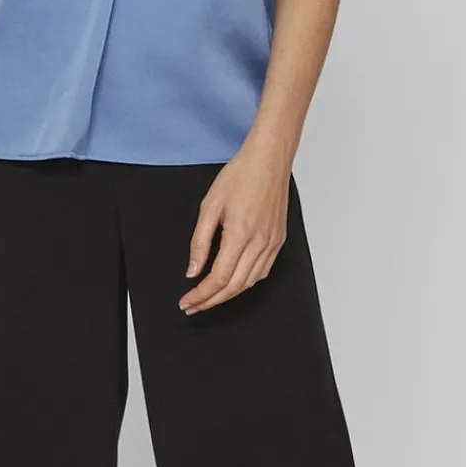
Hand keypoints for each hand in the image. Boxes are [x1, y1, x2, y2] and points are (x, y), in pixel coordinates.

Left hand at [180, 139, 289, 314]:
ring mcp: (272, 243)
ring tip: (209, 298)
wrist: (269, 160)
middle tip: (194, 306)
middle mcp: (259, 243)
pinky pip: (263, 271)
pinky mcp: (278, 240)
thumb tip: (193, 271)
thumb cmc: (240, 176)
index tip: (187, 301)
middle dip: (211, 301)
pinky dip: (246, 283)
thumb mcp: (209, 206)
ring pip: (250, 282)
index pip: (218, 278)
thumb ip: (199, 242)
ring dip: (228, 295)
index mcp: (239, 235)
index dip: (201, 295)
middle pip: (234, 286)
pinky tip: (234, 284)